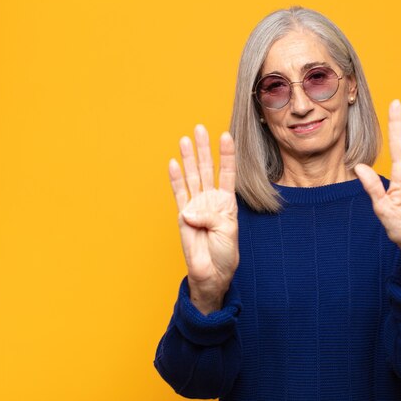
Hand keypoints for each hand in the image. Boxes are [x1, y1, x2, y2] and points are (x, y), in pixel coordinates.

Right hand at [168, 125, 238, 314]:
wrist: (212, 272)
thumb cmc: (226, 253)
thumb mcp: (227, 231)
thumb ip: (211, 217)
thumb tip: (189, 211)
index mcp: (227, 202)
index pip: (227, 172)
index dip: (226, 154)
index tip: (226, 135)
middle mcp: (211, 200)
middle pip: (207, 168)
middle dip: (204, 148)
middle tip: (200, 128)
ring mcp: (196, 205)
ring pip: (192, 177)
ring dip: (188, 158)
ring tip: (185, 139)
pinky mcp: (183, 215)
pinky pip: (179, 194)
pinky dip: (175, 180)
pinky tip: (173, 164)